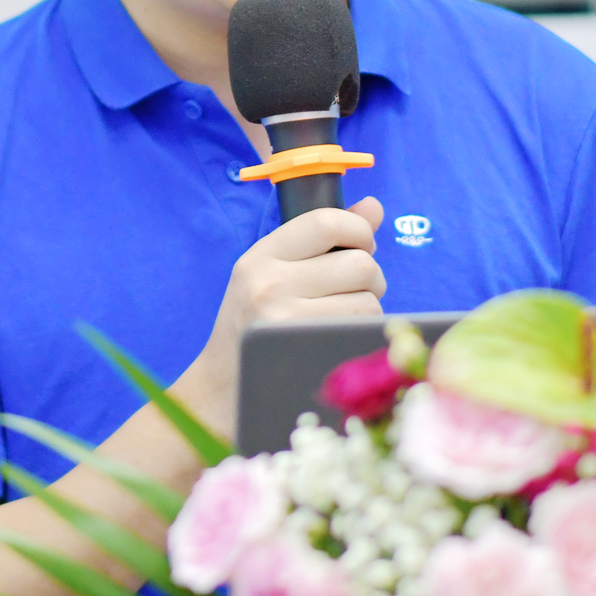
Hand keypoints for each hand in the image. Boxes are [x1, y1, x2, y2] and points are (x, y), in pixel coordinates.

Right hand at [171, 196, 385, 436]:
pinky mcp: (303, 349)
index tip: (361, 245)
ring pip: (367, 298)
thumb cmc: (256, 325)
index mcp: (260, 257)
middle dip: (370, 275)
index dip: (359, 230)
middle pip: (359, 263)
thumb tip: (373, 206)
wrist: (222, 389)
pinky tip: (341, 335)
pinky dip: (363, 329)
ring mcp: (285, 319)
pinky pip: (361, 326)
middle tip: (355, 289)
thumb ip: (324, 238)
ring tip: (342, 316)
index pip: (326, 221)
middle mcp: (268, 283)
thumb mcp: (276, 273)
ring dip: (368, 306)